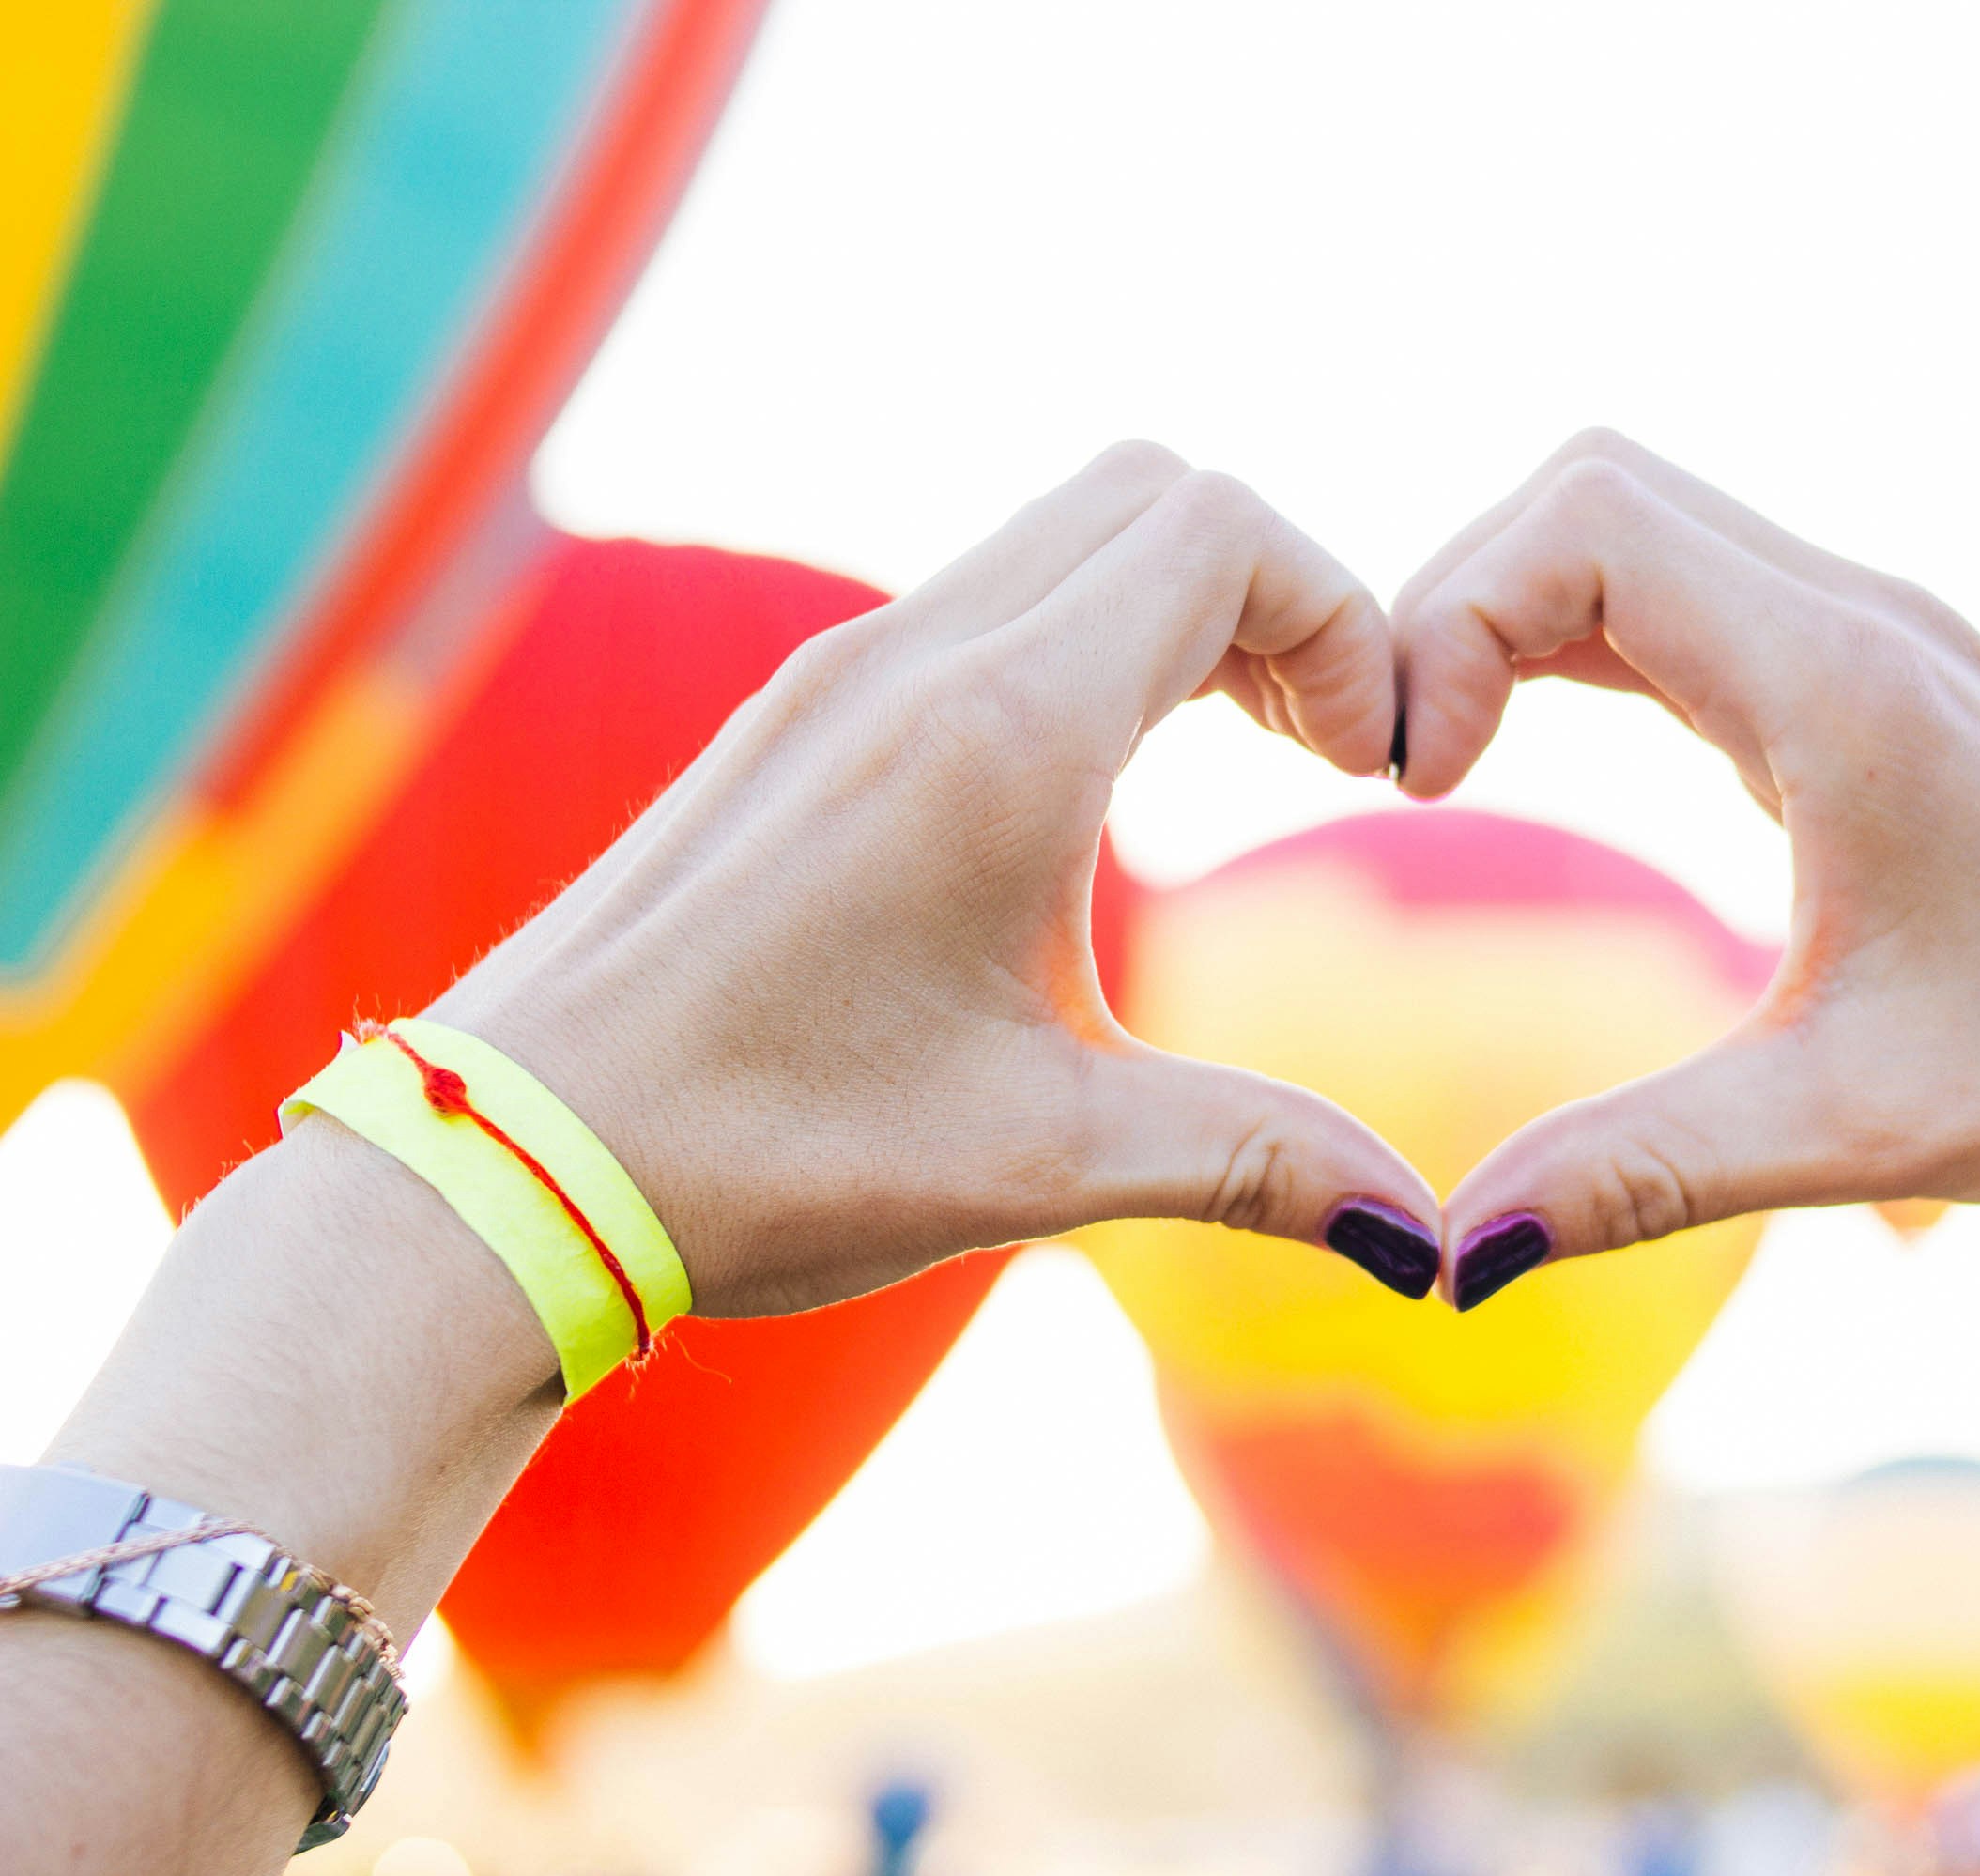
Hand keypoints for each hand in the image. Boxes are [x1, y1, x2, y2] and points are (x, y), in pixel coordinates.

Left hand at [438, 443, 1441, 1315]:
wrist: (517, 1161)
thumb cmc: (770, 1153)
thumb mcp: (1046, 1161)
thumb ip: (1261, 1163)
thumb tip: (1428, 1245)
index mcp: (999, 733)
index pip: (1225, 531)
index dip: (1341, 620)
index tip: (1361, 769)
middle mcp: (916, 660)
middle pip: (1154, 492)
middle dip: (1273, 594)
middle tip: (1308, 751)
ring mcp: (838, 672)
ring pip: (1061, 532)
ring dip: (1172, 609)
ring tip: (1220, 759)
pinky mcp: (792, 715)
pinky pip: (978, 596)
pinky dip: (1077, 639)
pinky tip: (1081, 794)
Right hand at [1391, 430, 1979, 1306]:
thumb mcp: (1852, 1129)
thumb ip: (1643, 1172)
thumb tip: (1452, 1255)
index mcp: (1847, 685)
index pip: (1590, 521)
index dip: (1459, 618)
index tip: (1426, 784)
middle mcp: (1855, 618)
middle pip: (1590, 489)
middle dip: (1462, 601)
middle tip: (1418, 774)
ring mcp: (1862, 629)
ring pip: (1629, 522)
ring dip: (1513, 612)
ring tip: (1452, 765)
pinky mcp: (1860, 668)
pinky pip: (1676, 585)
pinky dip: (1573, 635)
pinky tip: (1531, 745)